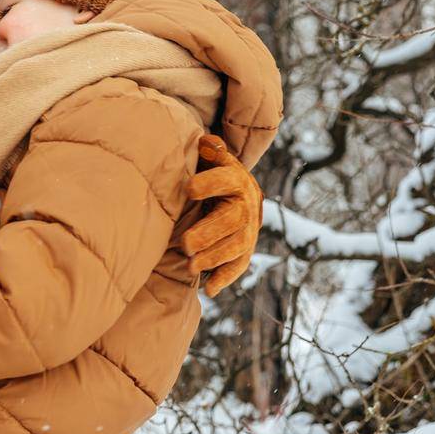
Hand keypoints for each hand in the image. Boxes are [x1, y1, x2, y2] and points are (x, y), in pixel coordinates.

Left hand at [181, 133, 261, 296]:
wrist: (232, 193)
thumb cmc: (210, 173)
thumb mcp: (209, 158)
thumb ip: (208, 152)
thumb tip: (205, 143)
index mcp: (236, 179)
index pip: (227, 179)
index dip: (210, 183)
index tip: (188, 189)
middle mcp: (246, 205)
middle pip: (233, 220)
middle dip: (210, 233)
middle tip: (186, 243)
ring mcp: (248, 230)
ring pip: (237, 247)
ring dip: (214, 258)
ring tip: (191, 265)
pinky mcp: (244, 250)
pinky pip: (239, 266)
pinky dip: (225, 278)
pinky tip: (209, 290)